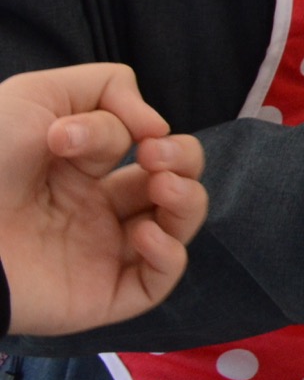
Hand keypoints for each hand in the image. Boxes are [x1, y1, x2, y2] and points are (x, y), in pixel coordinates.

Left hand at [0, 63, 207, 336]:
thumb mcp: (39, 93)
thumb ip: (108, 86)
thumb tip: (155, 127)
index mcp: (84, 167)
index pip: (146, 144)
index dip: (146, 131)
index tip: (121, 133)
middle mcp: (99, 209)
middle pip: (176, 183)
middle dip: (186, 159)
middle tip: (156, 156)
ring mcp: (102, 252)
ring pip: (176, 229)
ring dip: (188, 201)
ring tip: (162, 187)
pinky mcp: (101, 294)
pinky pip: (157, 282)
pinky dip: (168, 255)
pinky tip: (143, 233)